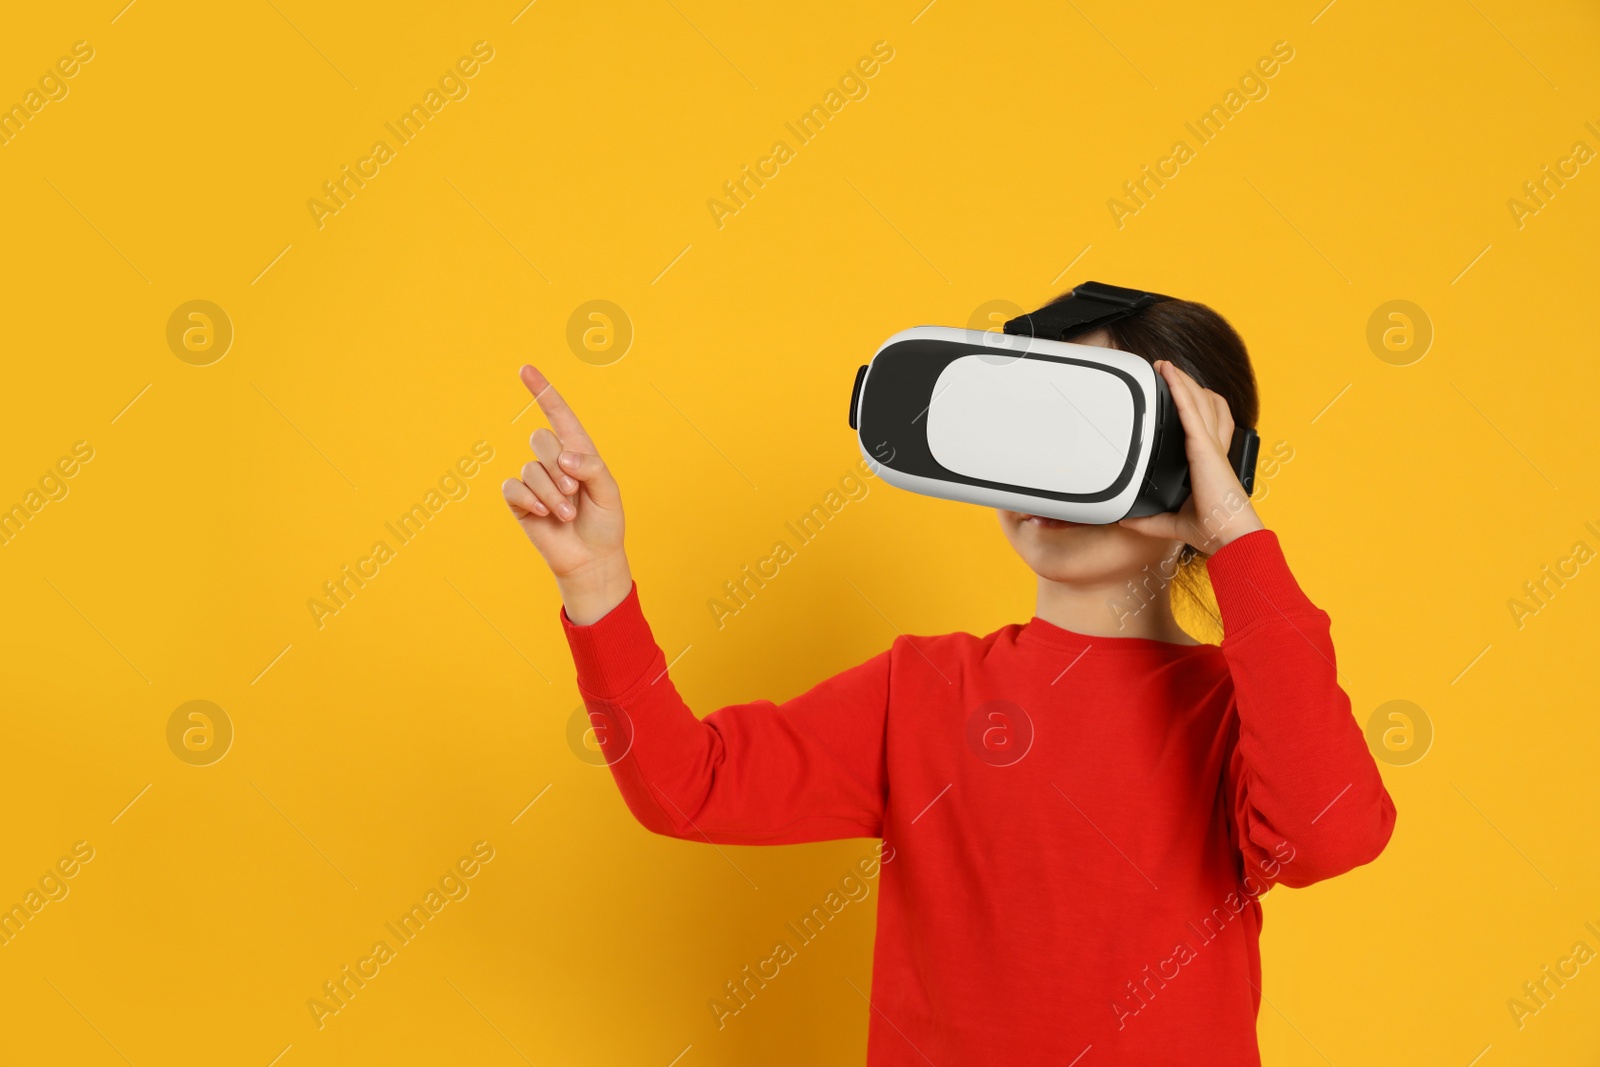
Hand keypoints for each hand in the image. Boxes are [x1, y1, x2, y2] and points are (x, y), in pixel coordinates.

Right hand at [501, 365, 631, 624]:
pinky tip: (543, 514)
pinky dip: (530, 500)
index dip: (542, 391)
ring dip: (551, 494)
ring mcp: (534, 481)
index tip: (525, 369)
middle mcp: (553, 461)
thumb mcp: (609, 493)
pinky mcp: (520, 501)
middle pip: (541, 439)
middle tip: (574, 494)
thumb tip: (564, 458)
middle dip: (559, 469)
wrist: (591, 559)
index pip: (559, 415)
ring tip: (567, 514)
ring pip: (531, 468)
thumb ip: (592, 468)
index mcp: (578, 452)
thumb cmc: (604, 524)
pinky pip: (514, 488)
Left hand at [1118, 360, 1263, 554]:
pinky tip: (1169, 375)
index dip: (1192, 404)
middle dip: (1184, 385)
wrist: (1229, 536)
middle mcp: (1211, 448)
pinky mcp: (1204, 448)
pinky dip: (1178, 390)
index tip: (1179, 393)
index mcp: (1208, 462)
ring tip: (1164, 366)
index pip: (1204, 423)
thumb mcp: (1172, 522)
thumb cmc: (1212, 529)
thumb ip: (1149, 520)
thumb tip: (1127, 520)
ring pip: (1196, 401)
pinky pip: (1189, 411)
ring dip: (1180, 381)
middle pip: (1202, 404)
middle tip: (1166, 371)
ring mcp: (1209, 445)